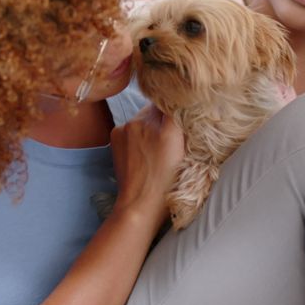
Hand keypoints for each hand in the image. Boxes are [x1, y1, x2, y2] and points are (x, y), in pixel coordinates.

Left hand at [109, 105, 185, 225]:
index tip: (184, 111)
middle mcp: (146, 122)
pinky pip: (131, 124)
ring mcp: (128, 126)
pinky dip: (137, 131)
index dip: (180, 105)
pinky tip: (141, 148)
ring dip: (150, 123)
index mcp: (169, 129)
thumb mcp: (188, 156)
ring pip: (144, 114)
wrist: (139, 203)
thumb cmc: (170, 184)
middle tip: (169, 133)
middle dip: (164, 115)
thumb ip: (186, 129)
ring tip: (154, 144)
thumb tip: (187, 110)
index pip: (175, 101)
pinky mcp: (116, 133)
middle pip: (158, 106)